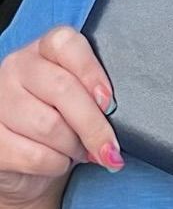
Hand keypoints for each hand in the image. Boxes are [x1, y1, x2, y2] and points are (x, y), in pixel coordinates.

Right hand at [0, 25, 123, 208]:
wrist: (29, 162)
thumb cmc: (63, 123)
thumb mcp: (82, 99)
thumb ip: (97, 93)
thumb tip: (121, 113)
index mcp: (43, 50)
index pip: (65, 43)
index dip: (91, 72)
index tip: (109, 102)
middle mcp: (16, 68)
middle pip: (62, 89)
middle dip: (94, 125)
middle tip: (110, 147)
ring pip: (49, 126)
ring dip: (74, 147)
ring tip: (79, 151)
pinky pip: (34, 155)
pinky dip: (56, 164)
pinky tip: (58, 161)